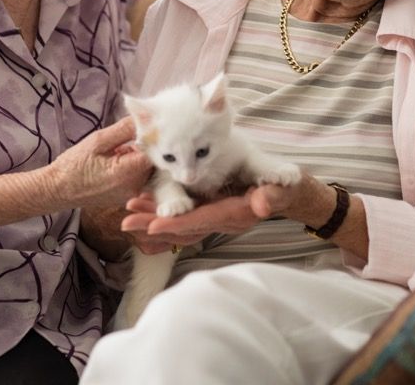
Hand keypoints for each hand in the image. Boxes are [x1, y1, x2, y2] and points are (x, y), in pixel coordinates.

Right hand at [51, 118, 152, 209]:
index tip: (148, 124)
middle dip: (147, 145)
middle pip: (155, 160)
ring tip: (119, 149)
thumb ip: (124, 130)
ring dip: (139, 155)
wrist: (58, 189)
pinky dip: (134, 166)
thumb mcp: (98, 141)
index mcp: (128, 173)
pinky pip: (140, 177)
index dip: (155, 136)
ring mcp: (132, 193)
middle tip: (129, 135)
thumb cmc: (74, 165)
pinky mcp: (128, 196)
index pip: (156, 151)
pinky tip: (118, 160)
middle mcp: (135, 186)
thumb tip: (145, 117)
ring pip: (148, 168)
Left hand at [118, 175, 314, 252]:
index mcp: (234, 215)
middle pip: (183, 227)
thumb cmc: (285, 187)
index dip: (177, 224)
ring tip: (128, 214)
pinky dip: (163, 214)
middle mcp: (221, 221)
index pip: (201, 222)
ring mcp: (214, 218)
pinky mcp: (210, 211)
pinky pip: (182, 218)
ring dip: (154, 220)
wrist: (288, 192)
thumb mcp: (282, 187)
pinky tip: (145, 207)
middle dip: (155, 225)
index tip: (152, 226)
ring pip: (179, 225)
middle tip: (126, 223)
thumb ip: (273, 194)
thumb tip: (264, 202)